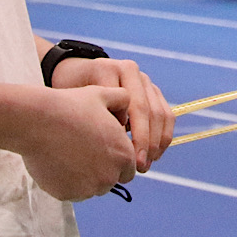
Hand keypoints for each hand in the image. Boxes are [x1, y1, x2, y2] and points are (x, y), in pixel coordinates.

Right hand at [21, 84, 137, 200]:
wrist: (37, 121)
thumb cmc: (71, 107)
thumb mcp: (104, 95)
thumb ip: (124, 101)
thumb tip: (125, 115)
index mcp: (123, 156)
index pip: (129, 168)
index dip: (117, 159)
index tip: (104, 149)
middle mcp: (109, 177)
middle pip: (111, 180)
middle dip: (102, 169)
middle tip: (86, 150)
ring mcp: (87, 189)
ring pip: (91, 188)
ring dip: (86, 177)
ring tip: (71, 153)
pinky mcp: (66, 195)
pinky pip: (72, 192)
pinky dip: (68, 182)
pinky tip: (59, 162)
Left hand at [50, 56, 173, 171]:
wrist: (77, 74)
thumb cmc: (69, 93)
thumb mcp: (72, 101)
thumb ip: (89, 116)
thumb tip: (109, 146)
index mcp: (108, 69)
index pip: (126, 104)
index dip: (127, 133)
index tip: (123, 158)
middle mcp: (130, 70)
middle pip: (145, 109)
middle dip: (145, 141)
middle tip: (139, 167)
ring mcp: (144, 80)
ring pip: (160, 112)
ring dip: (157, 142)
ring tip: (146, 164)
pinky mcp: (153, 91)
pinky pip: (167, 114)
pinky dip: (163, 136)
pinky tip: (154, 155)